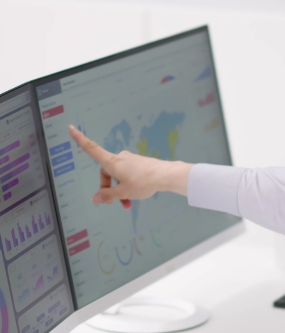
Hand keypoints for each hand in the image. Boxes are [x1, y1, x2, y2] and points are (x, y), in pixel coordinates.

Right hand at [68, 126, 191, 206]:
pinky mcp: (140, 164)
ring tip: (127, 204)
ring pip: (119, 176)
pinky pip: (129, 175)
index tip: (71, 128)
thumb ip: (108, 196)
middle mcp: (120, 158)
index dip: (80, 139)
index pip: (92, 149)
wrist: (165, 175)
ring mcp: (130, 160)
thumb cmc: (142, 182)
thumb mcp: (123, 192)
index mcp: (112, 162)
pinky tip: (135, 196)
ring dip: (120, 190)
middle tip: (114, 202)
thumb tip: (95, 199)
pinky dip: (128, 186)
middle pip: (107, 172)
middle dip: (109, 188)